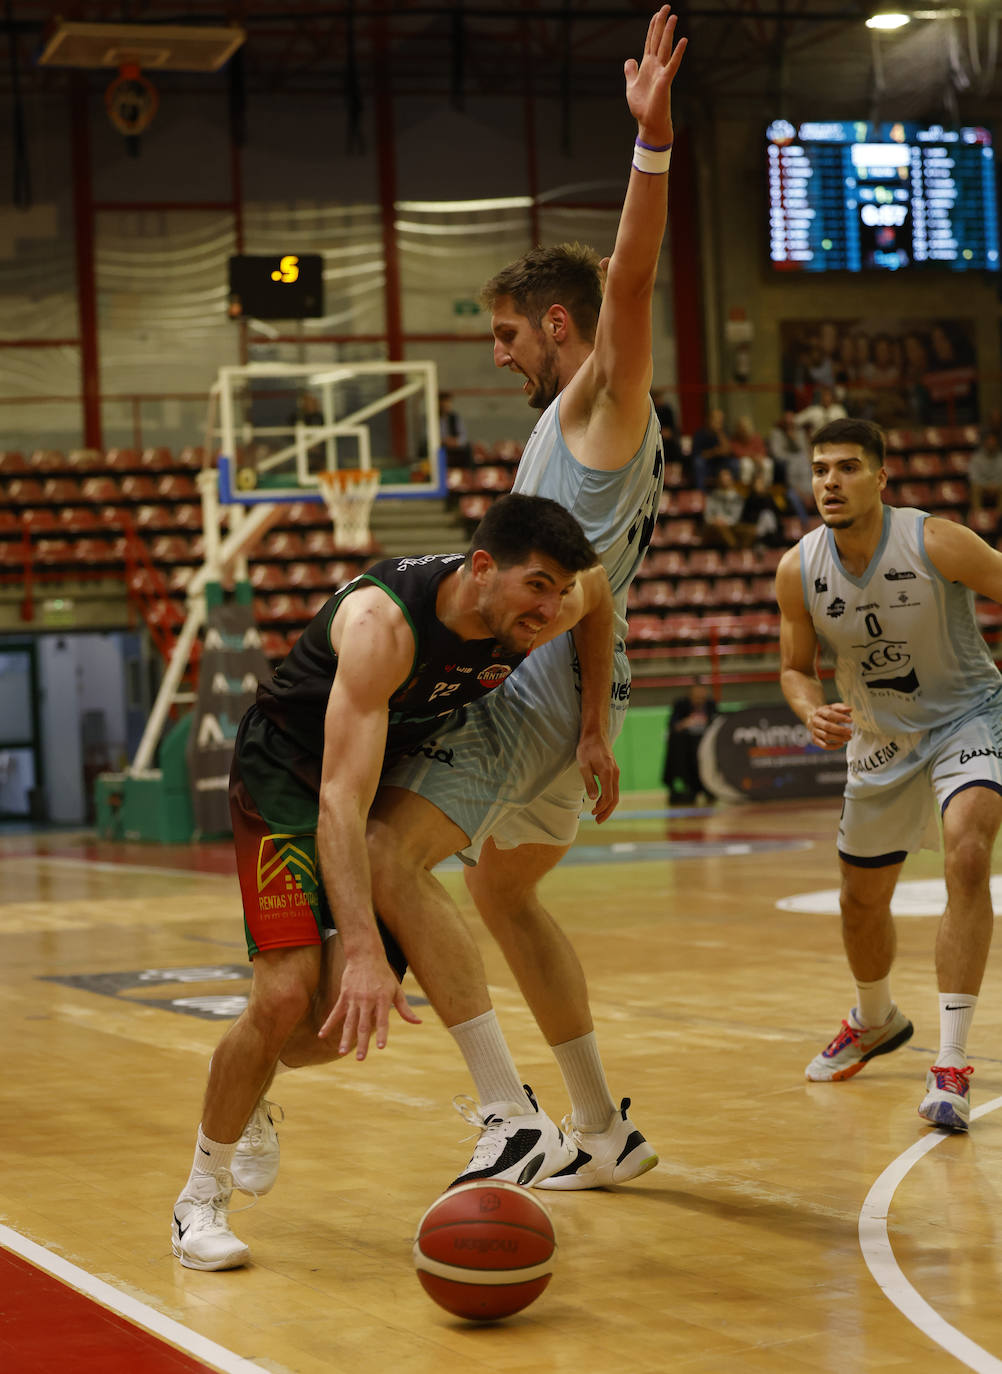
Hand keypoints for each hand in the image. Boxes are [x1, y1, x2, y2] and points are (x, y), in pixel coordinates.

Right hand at [318, 953, 421, 1059]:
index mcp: (383, 999)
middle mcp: (368, 1000)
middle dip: (362, 1043)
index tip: (381, 1047)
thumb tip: (418, 1022)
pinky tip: (322, 1035)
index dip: (382, 1034)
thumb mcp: (396, 990)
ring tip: (342, 1052)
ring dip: (346, 1038)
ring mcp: (354, 999)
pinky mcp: (344, 996)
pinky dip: (328, 1024)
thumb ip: (405, 1008)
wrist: (365, 956)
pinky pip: (335, 1013)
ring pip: (349, 1022)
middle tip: (360, 1059)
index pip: (383, 1020)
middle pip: (364, 1025)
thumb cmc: (384, 975)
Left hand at [577, 730, 620, 822]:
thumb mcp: (583, 765)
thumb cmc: (587, 747)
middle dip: (607, 811)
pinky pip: (614, 788)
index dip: (601, 808)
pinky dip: (608, 797)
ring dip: (608, 805)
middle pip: (615, 798)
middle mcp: (615, 774)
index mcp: (607, 773)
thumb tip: (593, 798)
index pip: (608, 796)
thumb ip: (589, 782)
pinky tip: (600, 800)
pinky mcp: (613, 771)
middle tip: (598, 821)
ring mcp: (616, 772)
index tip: (593, 813)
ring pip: (616, 794)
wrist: (595, 733)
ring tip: (598, 814)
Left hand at [625, 6, 686, 146]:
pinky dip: (678, 52)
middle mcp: (655, 65)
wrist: (648, 122)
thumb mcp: (631, 86)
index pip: (650, 41)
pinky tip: (684, 40)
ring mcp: (661, 72)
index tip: (657, 13)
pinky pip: (673, 64)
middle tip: (667, 6)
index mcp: (647, 66)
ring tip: (673, 17)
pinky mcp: (665, 80)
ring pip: (665, 47)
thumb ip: (630, 72)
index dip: (652, 27)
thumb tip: (629, 60)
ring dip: (669, 32)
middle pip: (658, 40)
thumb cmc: (642, 107)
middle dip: (662, 23)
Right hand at [808, 702, 852, 750]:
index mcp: (820, 712)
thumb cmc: (827, 713)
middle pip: (827, 726)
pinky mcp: (815, 739)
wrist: (814, 719)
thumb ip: (841, 707)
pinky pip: (824, 745)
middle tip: (850, 731)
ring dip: (839, 738)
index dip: (840, 717)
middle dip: (840, 730)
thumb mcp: (833, 707)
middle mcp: (815, 721)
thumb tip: (850, 709)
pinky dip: (833, 746)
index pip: (830, 714)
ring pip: (826, 736)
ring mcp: (814, 731)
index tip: (851, 721)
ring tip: (849, 737)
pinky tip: (841, 744)